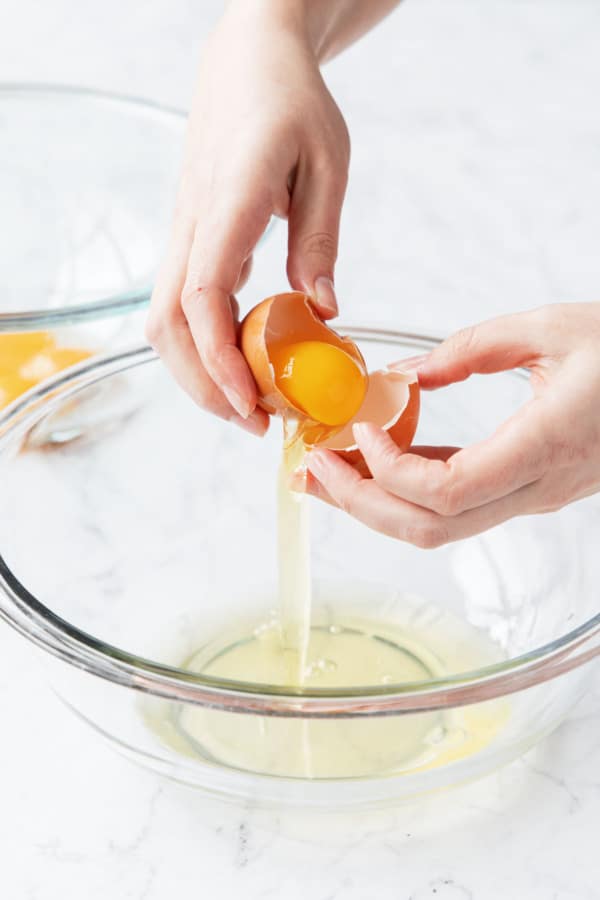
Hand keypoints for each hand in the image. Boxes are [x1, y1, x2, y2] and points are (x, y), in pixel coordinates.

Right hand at [146, 1, 349, 434]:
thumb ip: (320, 238)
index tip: (252, 403)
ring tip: (248, 403)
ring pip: (165, 319)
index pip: (203, 297)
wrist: (247, 64)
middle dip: (204, 384)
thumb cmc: (293, 103)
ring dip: (198, 370)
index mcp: (227, 203)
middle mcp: (192, 224)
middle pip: (169, 323)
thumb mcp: (327, 164)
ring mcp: (184, 232)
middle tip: (255, 422)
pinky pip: (180, 303)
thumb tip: (322, 310)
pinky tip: (240, 362)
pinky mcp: (190, 238)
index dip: (221, 359)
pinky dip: (203, 344)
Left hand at [302, 303, 599, 546]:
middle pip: (429, 528)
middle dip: (359, 504)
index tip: (358, 428)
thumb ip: (475, 349)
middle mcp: (535, 488)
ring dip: (374, 503)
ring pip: (438, 527)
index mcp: (544, 448)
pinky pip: (456, 504)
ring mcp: (531, 497)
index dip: (389, 472)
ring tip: (322, 471)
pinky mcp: (527, 489)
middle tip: (307, 470)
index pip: (447, 493)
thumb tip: (408, 377)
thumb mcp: (554, 327)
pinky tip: (373, 460)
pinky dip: (406, 489)